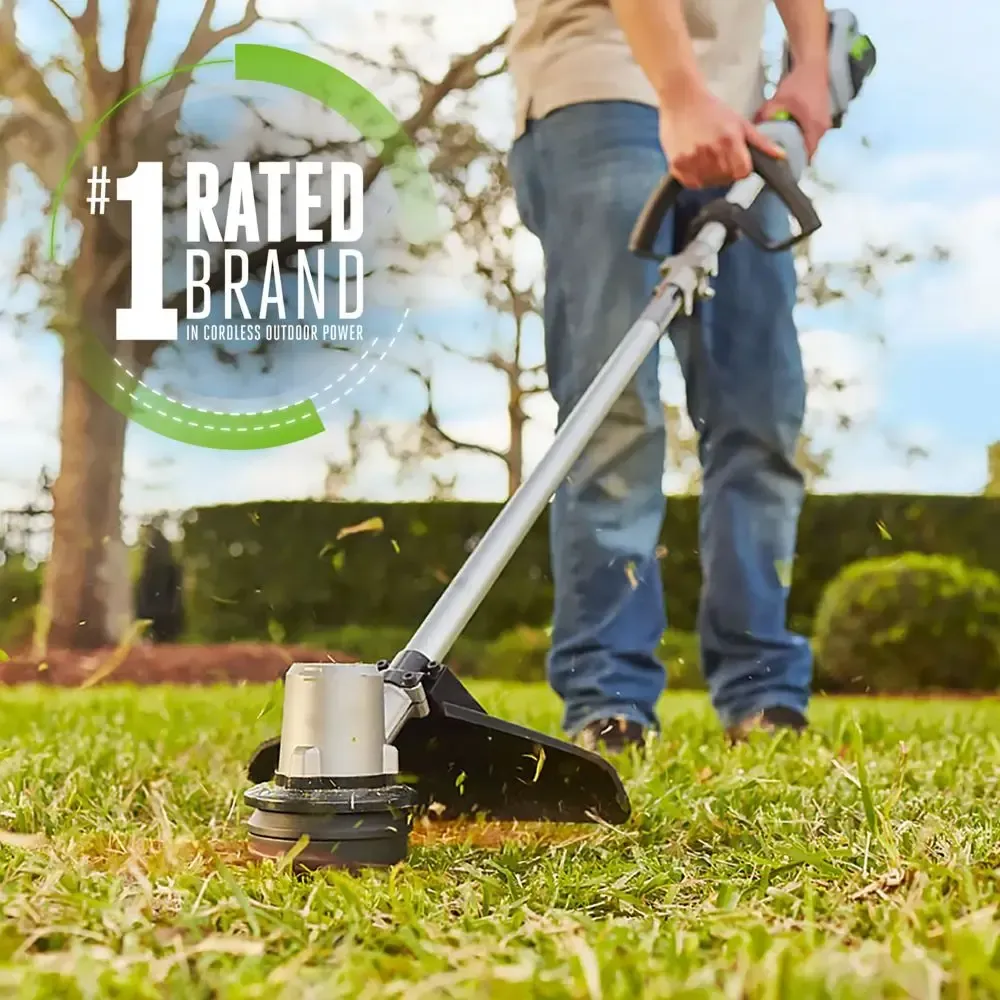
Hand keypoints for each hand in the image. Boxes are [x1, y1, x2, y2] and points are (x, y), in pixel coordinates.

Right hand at [659, 84, 786, 188]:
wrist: (681, 99)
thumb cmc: (712, 109)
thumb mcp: (740, 123)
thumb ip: (761, 142)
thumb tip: (781, 156)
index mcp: (729, 141)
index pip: (742, 172)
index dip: (741, 168)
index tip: (735, 161)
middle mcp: (711, 152)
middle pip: (725, 179)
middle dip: (725, 171)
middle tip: (718, 156)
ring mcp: (692, 160)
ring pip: (708, 183)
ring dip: (709, 175)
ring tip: (705, 157)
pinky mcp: (677, 165)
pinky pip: (691, 183)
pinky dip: (694, 177)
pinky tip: (694, 161)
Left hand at [754, 64, 831, 160]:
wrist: (813, 65)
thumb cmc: (799, 83)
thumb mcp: (780, 99)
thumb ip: (766, 115)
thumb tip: (752, 129)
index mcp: (814, 128)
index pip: (806, 157)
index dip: (793, 166)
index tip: (778, 170)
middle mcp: (822, 129)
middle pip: (808, 153)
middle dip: (793, 159)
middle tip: (775, 163)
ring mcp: (823, 124)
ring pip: (809, 145)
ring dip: (797, 149)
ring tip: (779, 153)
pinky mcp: (821, 120)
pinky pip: (810, 136)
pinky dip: (801, 139)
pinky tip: (787, 139)